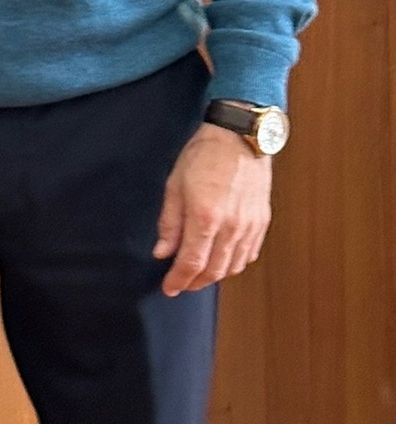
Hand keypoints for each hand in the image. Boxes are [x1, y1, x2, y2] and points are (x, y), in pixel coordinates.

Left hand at [154, 123, 271, 295]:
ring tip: (198, 273)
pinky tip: (222, 260)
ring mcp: (249, 225)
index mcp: (205, 216)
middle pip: (213, 271)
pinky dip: (234, 263)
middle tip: (181, 282)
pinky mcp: (262, 221)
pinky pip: (249, 254)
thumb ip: (169, 223)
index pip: (191, 263)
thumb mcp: (175, 184)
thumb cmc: (204, 154)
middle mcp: (231, 226)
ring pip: (232, 267)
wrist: (239, 135)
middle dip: (194, 282)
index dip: (179, 280)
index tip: (168, 288)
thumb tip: (162, 252)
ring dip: (214, 275)